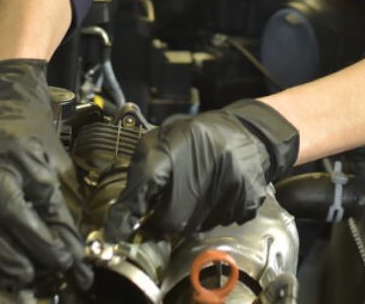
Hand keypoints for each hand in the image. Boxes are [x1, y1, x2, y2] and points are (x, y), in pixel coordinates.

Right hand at [0, 59, 91, 287]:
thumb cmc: (29, 133)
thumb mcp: (55, 162)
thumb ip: (62, 204)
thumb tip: (74, 250)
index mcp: (23, 155)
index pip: (43, 200)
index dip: (56, 234)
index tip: (71, 258)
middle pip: (6, 209)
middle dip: (27, 244)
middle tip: (43, 269)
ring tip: (14, 272)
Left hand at [103, 100, 299, 240]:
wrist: (248, 133)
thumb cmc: (199, 136)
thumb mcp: (164, 138)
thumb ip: (144, 170)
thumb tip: (124, 211)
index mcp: (178, 143)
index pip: (145, 183)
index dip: (128, 211)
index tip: (115, 232)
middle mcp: (205, 162)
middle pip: (171, 218)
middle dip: (163, 221)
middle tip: (165, 210)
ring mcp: (229, 183)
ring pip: (196, 226)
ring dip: (191, 218)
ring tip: (199, 191)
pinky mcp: (247, 197)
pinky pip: (221, 223)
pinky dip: (215, 215)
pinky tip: (218, 193)